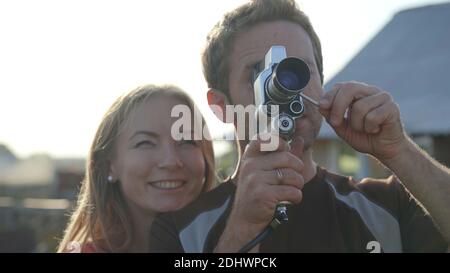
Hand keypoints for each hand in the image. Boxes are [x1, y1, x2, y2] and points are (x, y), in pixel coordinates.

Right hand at [216, 134, 304, 251]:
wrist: (245, 219)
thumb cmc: (258, 193)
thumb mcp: (264, 172)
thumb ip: (282, 156)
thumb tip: (300, 140)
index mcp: (249, 158)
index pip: (263, 139)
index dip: (280, 142)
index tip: (286, 151)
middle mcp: (250, 166)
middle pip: (286, 158)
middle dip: (298, 168)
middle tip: (297, 177)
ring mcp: (255, 180)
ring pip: (291, 176)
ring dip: (298, 184)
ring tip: (294, 189)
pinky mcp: (263, 194)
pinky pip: (291, 191)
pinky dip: (297, 196)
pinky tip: (292, 199)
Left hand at [319, 81, 406, 160]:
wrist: (383, 150)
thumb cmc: (364, 137)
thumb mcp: (342, 127)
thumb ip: (331, 116)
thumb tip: (321, 105)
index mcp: (358, 93)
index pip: (341, 86)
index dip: (330, 95)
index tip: (322, 106)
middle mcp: (371, 91)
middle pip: (350, 88)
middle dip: (338, 107)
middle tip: (335, 123)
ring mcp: (383, 98)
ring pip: (360, 107)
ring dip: (357, 124)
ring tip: (364, 129)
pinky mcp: (392, 108)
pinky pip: (372, 117)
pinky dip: (369, 128)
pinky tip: (375, 130)